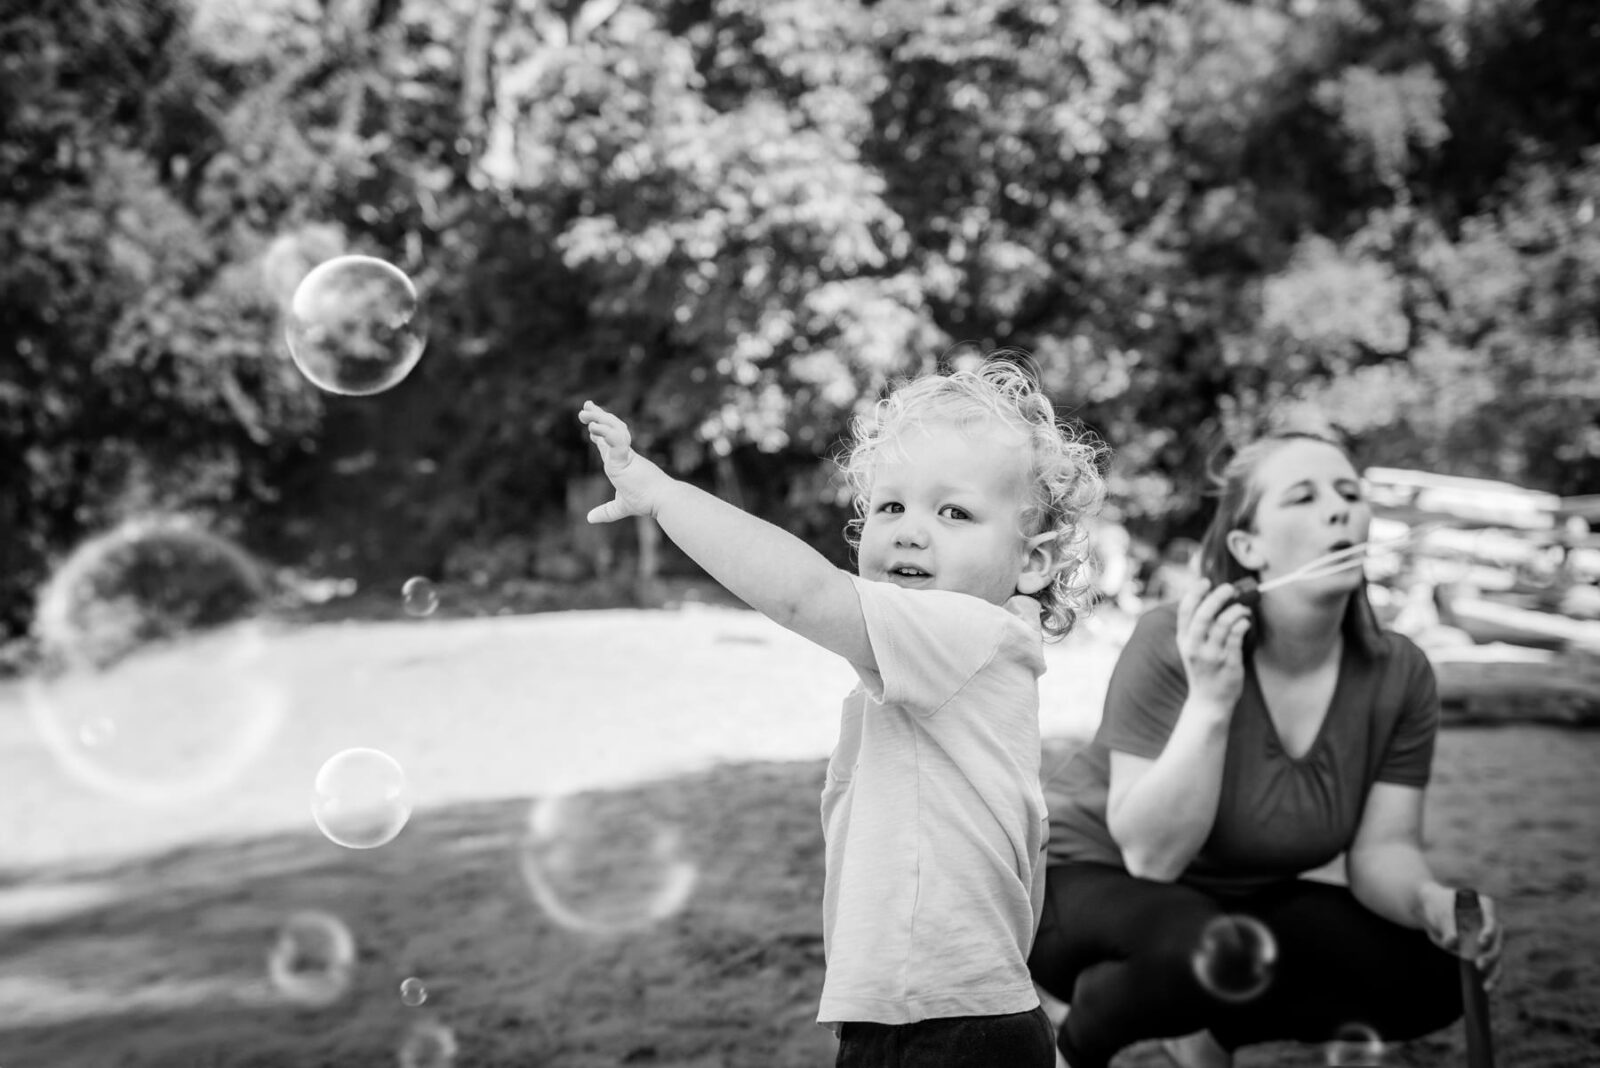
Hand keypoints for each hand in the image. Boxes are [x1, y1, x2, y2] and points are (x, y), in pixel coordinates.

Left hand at [578, 401, 671, 522]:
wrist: (662, 501)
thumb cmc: (647, 501)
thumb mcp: (621, 507)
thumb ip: (606, 511)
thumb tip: (589, 518)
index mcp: (622, 461)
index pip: (609, 442)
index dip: (599, 431)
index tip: (591, 424)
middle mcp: (623, 454)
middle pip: (609, 428)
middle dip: (597, 415)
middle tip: (586, 405)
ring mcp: (624, 454)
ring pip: (611, 429)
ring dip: (597, 418)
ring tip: (583, 412)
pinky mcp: (625, 459)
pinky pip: (614, 441)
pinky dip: (603, 432)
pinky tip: (592, 428)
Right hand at [1175, 578, 1252, 711]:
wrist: (1209, 701)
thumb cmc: (1204, 670)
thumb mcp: (1192, 648)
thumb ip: (1198, 627)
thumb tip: (1212, 597)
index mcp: (1183, 640)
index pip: (1185, 610)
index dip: (1195, 593)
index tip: (1206, 581)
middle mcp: (1194, 647)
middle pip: (1204, 614)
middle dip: (1218, 596)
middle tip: (1230, 588)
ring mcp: (1211, 656)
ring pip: (1223, 623)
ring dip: (1236, 610)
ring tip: (1243, 608)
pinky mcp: (1228, 663)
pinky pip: (1236, 637)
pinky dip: (1242, 623)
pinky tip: (1246, 621)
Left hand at [1419, 882, 1505, 990]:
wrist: (1430, 912)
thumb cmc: (1437, 907)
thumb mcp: (1440, 913)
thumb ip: (1447, 927)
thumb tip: (1451, 943)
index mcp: (1484, 907)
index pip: (1491, 921)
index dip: (1488, 933)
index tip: (1480, 942)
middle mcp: (1490, 924)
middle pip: (1497, 942)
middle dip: (1490, 956)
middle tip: (1479, 965)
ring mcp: (1488, 939)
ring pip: (1496, 957)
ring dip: (1493, 972)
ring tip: (1486, 986)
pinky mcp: (1481, 952)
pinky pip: (1490, 966)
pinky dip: (1489, 977)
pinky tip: (1486, 988)